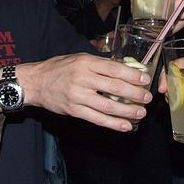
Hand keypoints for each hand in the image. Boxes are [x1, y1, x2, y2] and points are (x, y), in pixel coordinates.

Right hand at [16, 54, 152, 131]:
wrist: (35, 82)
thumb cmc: (59, 68)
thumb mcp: (78, 58)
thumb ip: (99, 64)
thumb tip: (124, 69)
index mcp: (85, 62)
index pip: (114, 69)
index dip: (132, 75)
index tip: (145, 80)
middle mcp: (82, 78)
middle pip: (114, 88)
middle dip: (134, 94)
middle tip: (147, 98)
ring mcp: (78, 96)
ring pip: (108, 106)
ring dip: (127, 111)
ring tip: (140, 113)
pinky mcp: (74, 110)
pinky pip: (97, 119)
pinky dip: (113, 124)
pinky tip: (125, 126)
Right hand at [158, 59, 183, 123]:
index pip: (180, 62)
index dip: (170, 70)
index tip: (166, 83)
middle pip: (173, 72)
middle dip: (165, 81)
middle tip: (164, 93)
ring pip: (173, 84)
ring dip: (168, 91)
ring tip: (169, 100)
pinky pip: (177, 95)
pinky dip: (172, 99)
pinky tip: (173, 105)